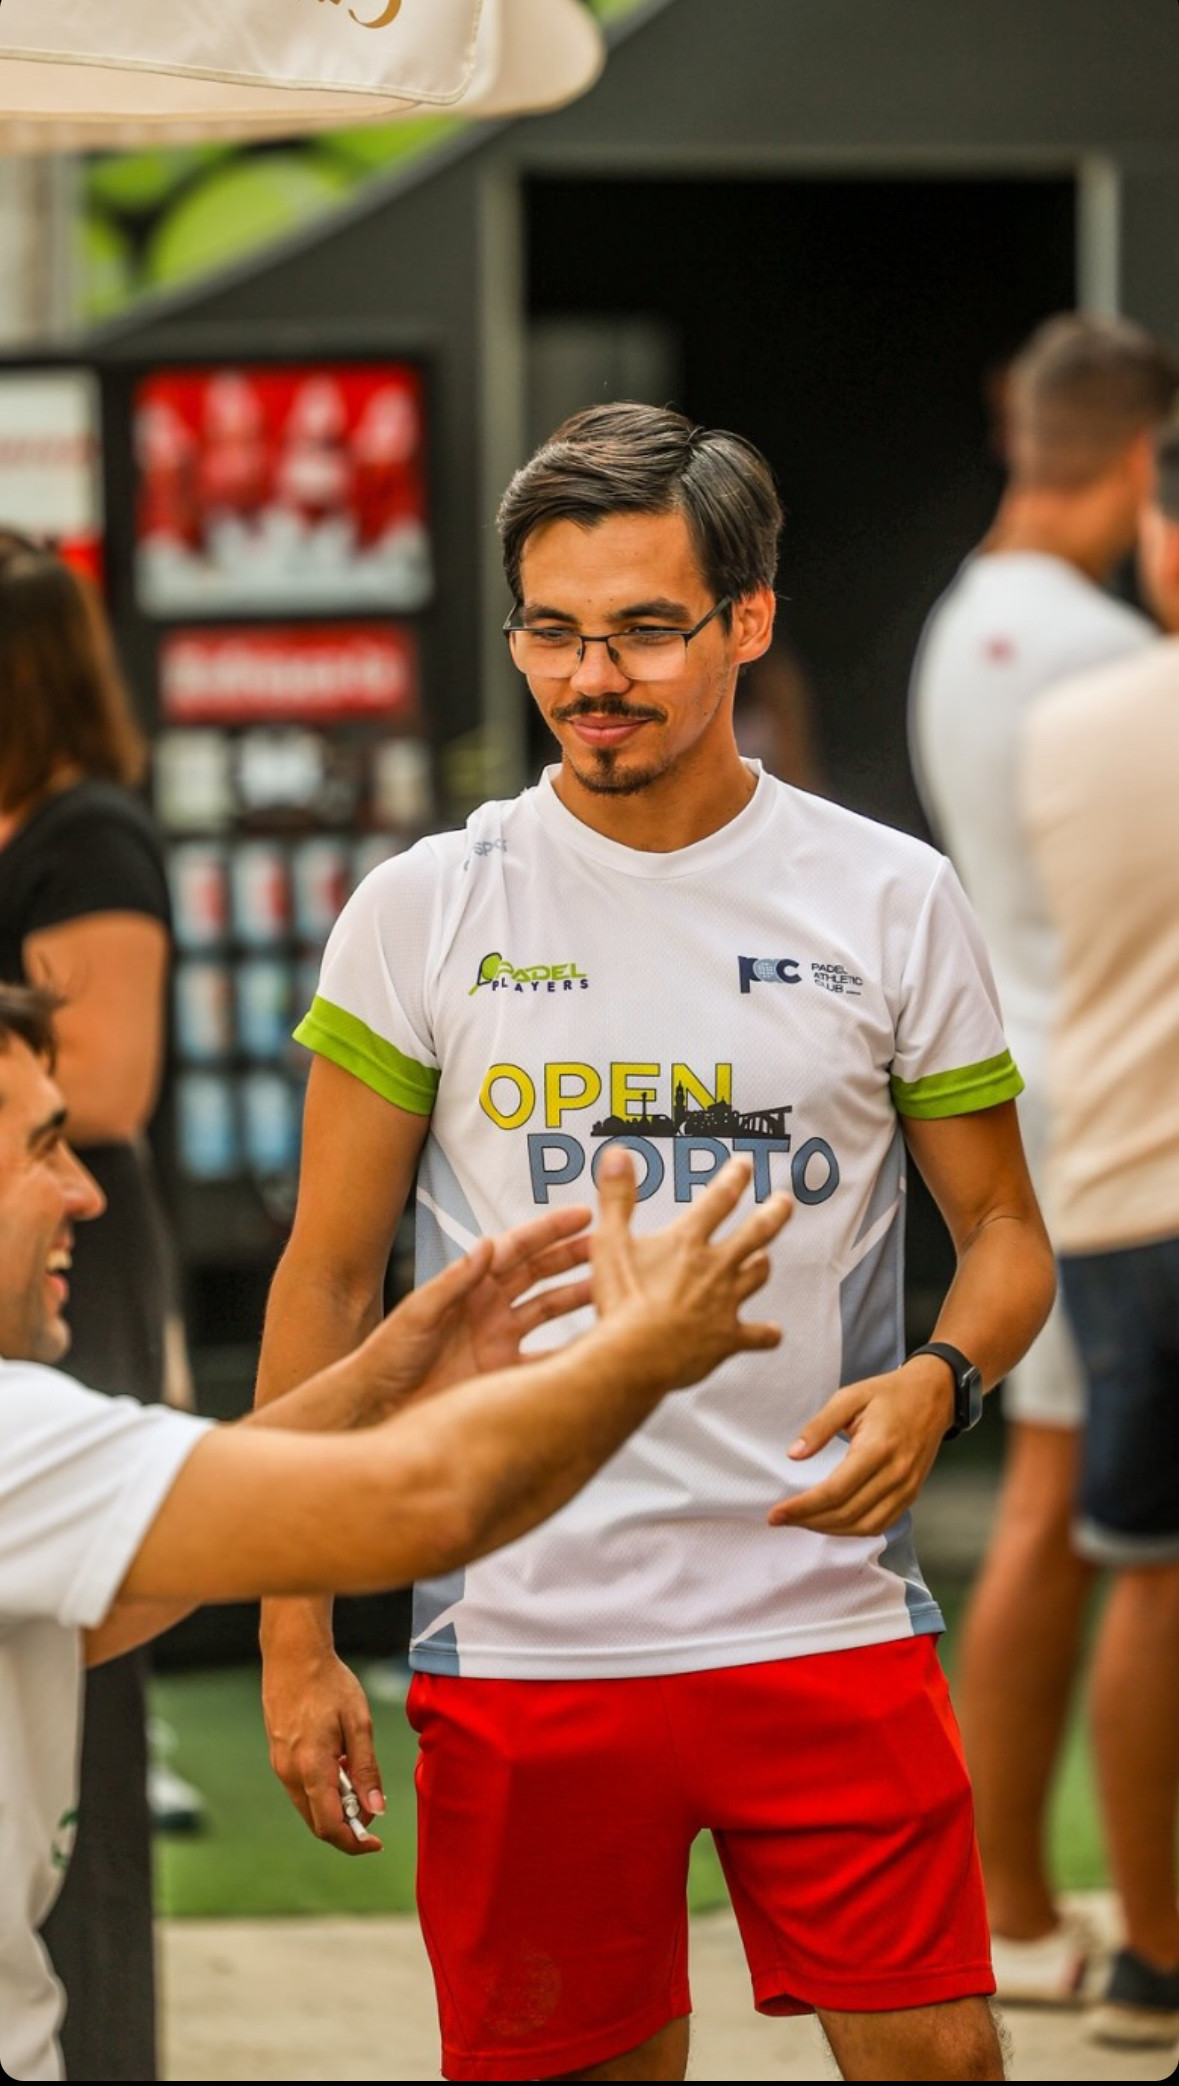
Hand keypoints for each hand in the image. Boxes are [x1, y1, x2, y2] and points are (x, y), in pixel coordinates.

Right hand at [261, 1642, 384, 1856]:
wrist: (294, 1656)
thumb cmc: (330, 1685)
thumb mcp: (359, 1724)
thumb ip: (366, 1770)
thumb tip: (375, 1809)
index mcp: (311, 1768)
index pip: (329, 1826)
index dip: (354, 1842)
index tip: (375, 1843)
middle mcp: (289, 1773)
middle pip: (318, 1822)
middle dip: (347, 1825)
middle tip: (373, 1805)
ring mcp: (279, 1766)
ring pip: (309, 1806)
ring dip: (335, 1805)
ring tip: (356, 1772)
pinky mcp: (278, 1756)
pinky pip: (301, 1788)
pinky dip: (322, 1789)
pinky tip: (339, 1761)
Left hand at [362, 1203, 593, 1409]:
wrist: (377, 1406)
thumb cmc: (388, 1355)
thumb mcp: (420, 1313)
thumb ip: (454, 1280)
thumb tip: (485, 1244)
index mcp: (469, 1285)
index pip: (517, 1249)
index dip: (550, 1232)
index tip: (583, 1216)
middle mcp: (488, 1307)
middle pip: (541, 1273)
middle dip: (576, 1257)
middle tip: (612, 1245)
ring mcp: (499, 1338)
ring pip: (550, 1310)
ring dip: (579, 1297)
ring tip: (613, 1288)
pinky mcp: (502, 1372)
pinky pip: (544, 1358)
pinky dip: (569, 1352)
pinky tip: (593, 1346)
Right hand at [592, 1149, 789, 1387]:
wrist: (636, 1355)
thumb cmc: (622, 1301)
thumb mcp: (610, 1242)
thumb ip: (616, 1198)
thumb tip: (617, 1156)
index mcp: (688, 1242)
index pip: (719, 1200)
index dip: (734, 1178)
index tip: (744, 1166)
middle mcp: (714, 1267)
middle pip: (756, 1232)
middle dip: (774, 1213)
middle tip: (784, 1201)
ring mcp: (725, 1302)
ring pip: (756, 1275)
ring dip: (761, 1264)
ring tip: (764, 1258)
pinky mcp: (727, 1337)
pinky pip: (756, 1335)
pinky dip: (766, 1334)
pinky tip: (772, 1334)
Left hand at [767, 1354, 954, 1535]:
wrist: (934, 1395)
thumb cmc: (888, 1394)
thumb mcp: (849, 1397)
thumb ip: (820, 1426)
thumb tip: (793, 1455)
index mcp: (877, 1448)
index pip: (835, 1491)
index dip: (802, 1507)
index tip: (776, 1514)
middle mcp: (895, 1474)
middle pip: (847, 1513)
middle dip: (809, 1521)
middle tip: (781, 1518)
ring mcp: (907, 1488)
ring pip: (864, 1526)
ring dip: (829, 1530)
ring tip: (802, 1521)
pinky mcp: (912, 1494)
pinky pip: (881, 1524)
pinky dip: (854, 1529)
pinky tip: (832, 1521)